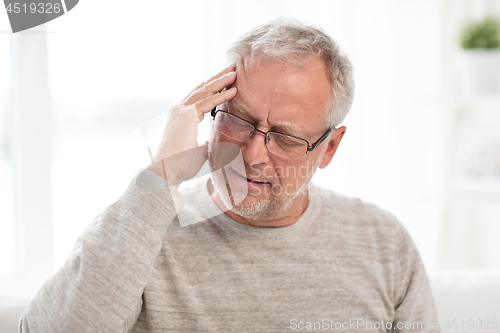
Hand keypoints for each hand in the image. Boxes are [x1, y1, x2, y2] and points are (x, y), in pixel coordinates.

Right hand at [147, 65, 237, 186]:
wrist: (167, 170)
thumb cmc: (181, 164)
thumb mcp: (199, 149)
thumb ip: (206, 142)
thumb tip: (214, 142)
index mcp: (182, 115)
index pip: (200, 95)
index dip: (214, 87)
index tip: (228, 80)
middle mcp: (180, 109)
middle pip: (202, 88)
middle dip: (218, 77)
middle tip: (233, 68)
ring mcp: (181, 110)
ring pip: (205, 90)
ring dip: (221, 80)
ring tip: (235, 72)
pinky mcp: (186, 115)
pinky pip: (208, 102)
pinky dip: (221, 95)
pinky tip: (233, 90)